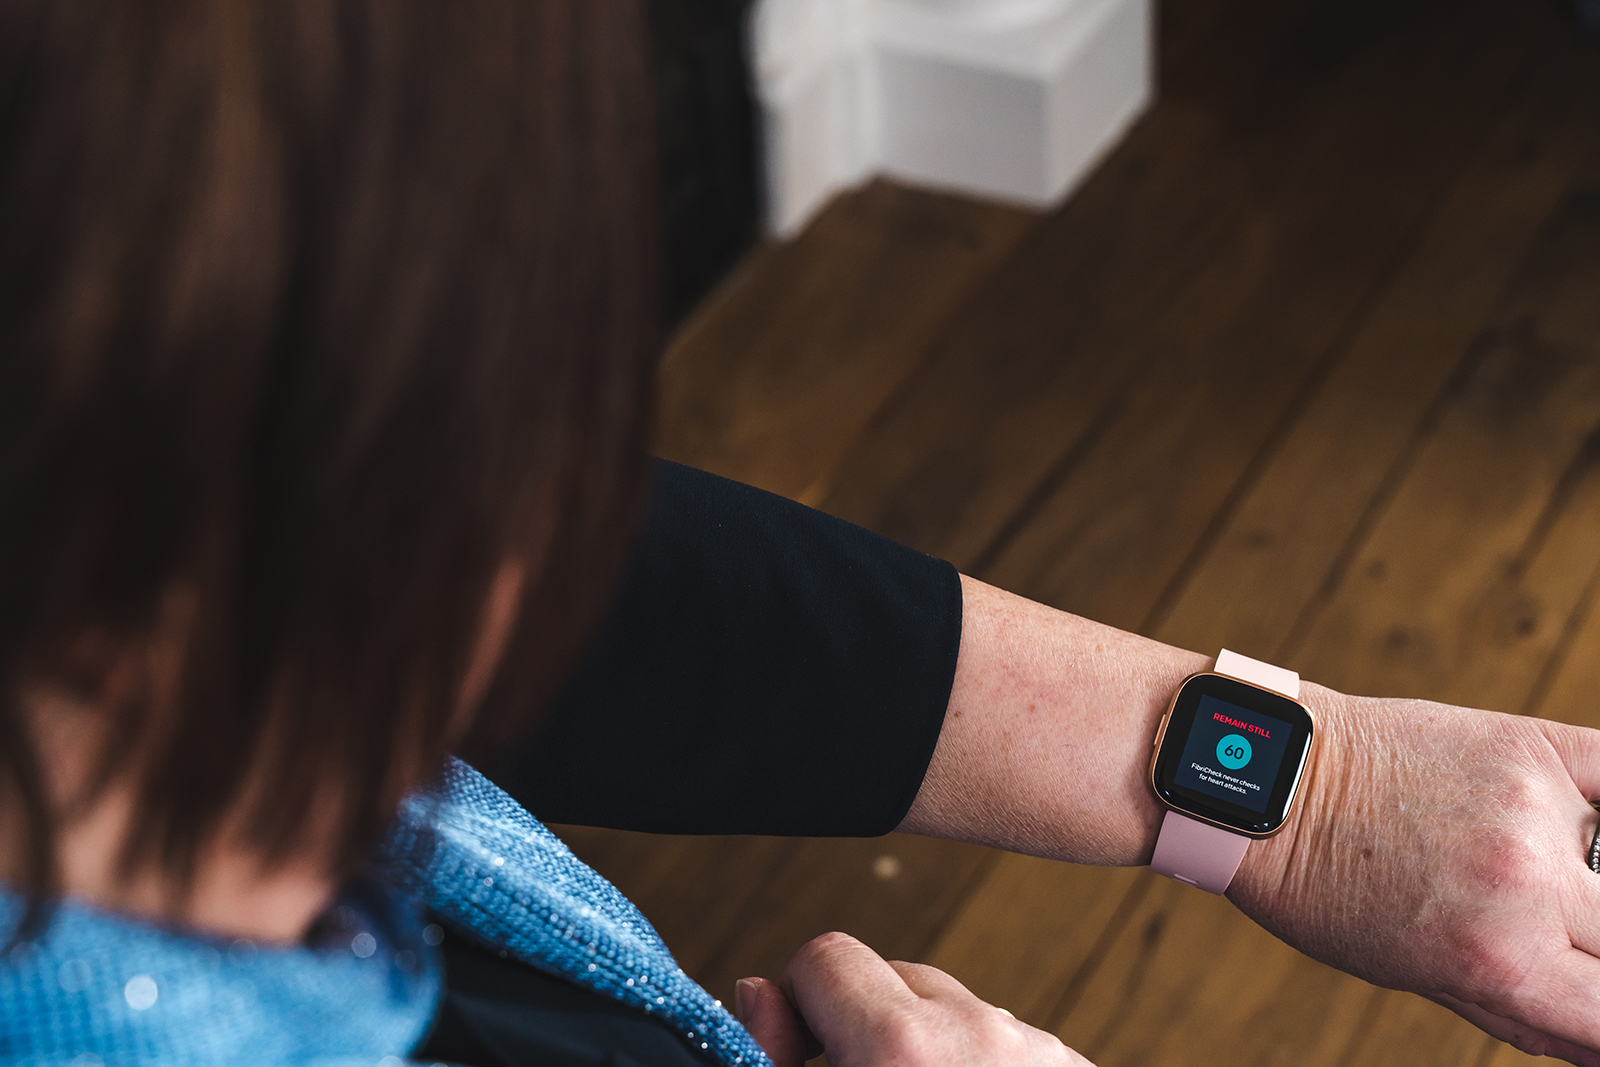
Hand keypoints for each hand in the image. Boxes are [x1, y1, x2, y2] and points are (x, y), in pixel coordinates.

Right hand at [734, 932, 1093, 1066]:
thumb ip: (778, 1053)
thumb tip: (756, 988)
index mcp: (905, 1049)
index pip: (826, 958)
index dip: (800, 1006)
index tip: (797, 1058)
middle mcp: (983, 1035)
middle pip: (897, 980)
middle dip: (868, 1031)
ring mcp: (1042, 1054)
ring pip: (961, 1015)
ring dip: (934, 1055)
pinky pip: (1015, 1045)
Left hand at [1230, 689, 1599, 1064]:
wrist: (1271, 780)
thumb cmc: (1320, 885)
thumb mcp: (1405, 971)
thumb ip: (1514, 1009)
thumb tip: (1596, 1040)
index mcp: (1498, 959)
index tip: (1589, 1003)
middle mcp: (1528, 883)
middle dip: (1597, 951)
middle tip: (1559, 937)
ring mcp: (1535, 807)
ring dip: (1599, 884)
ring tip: (1553, 882)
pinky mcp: (1528, 742)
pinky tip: (1595, 825)